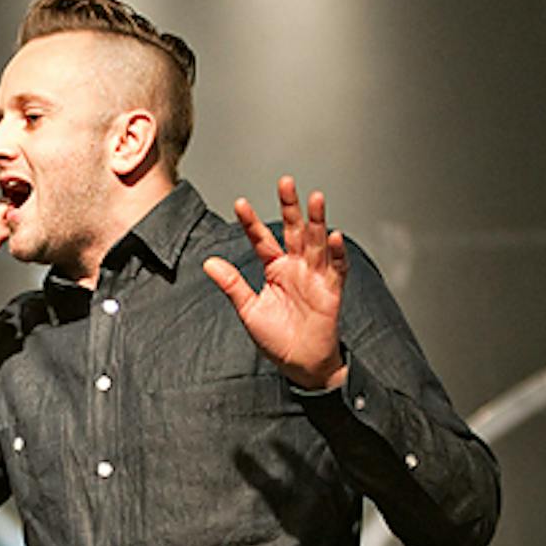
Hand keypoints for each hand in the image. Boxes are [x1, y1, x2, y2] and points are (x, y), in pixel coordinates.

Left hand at [203, 177, 347, 390]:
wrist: (300, 363)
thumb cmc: (276, 337)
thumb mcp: (248, 310)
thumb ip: (232, 284)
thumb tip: (209, 262)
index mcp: (275, 268)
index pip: (262, 239)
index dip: (251, 222)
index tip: (239, 204)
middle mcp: (296, 266)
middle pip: (294, 231)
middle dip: (290, 207)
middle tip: (286, 182)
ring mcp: (315, 276)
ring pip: (317, 242)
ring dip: (317, 221)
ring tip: (315, 198)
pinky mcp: (332, 290)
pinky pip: (336, 268)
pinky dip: (336, 253)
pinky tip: (334, 237)